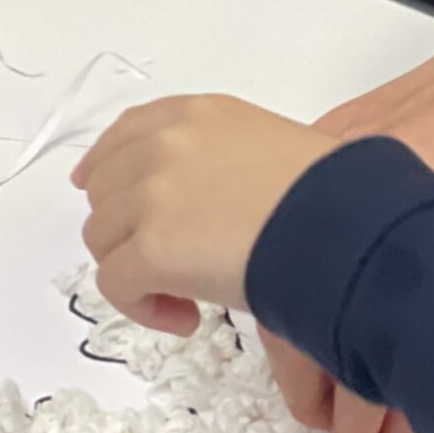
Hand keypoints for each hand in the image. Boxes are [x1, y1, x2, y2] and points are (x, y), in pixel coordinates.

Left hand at [73, 95, 335, 336]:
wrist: (338, 228)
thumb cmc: (321, 196)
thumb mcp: (263, 148)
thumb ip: (214, 158)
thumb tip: (197, 203)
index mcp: (195, 115)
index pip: (126, 132)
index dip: (105, 165)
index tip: (95, 188)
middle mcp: (165, 144)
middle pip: (105, 189)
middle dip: (127, 229)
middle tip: (168, 264)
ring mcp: (152, 193)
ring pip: (103, 238)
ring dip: (135, 271)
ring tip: (185, 295)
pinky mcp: (151, 248)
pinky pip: (115, 284)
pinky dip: (142, 308)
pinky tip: (184, 317)